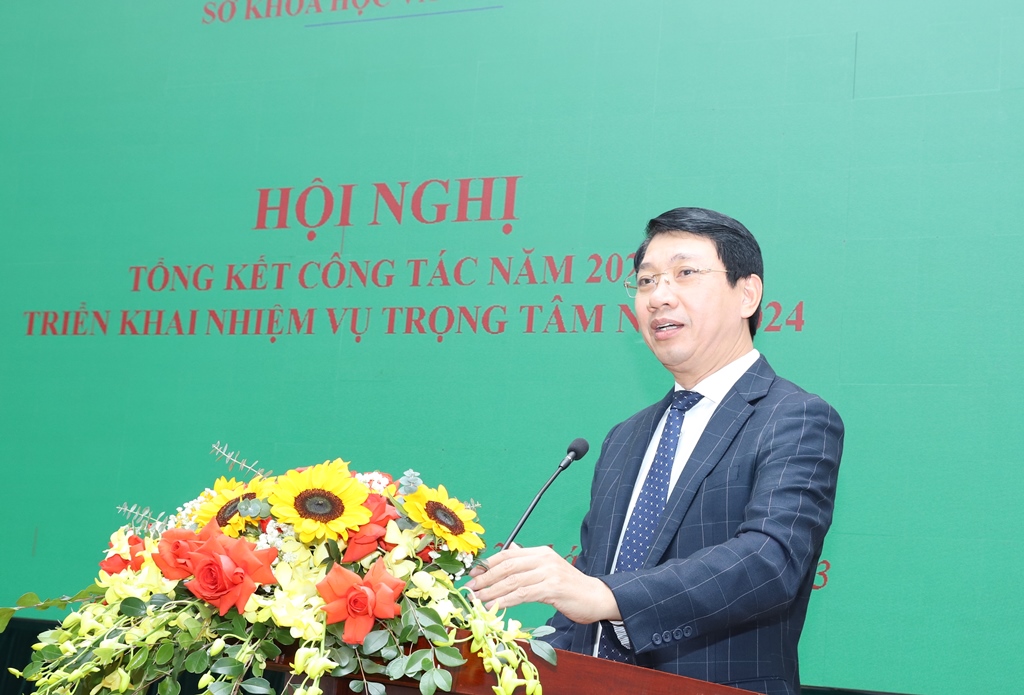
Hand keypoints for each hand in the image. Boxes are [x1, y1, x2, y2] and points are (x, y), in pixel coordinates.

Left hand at [465, 545, 619, 623]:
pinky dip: (506, 600)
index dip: (488, 564)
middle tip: (469, 588)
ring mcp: (548, 572)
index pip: (508, 554)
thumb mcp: (548, 569)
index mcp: (540, 552)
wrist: (596, 597)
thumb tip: (511, 549)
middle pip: (507, 566)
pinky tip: (494, 606)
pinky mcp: (552, 588)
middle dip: (485, 577)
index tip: (472, 574)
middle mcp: (543, 558)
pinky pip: (523, 594)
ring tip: (477, 599)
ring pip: (513, 581)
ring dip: (492, 591)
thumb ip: (528, 561)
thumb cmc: (570, 587)